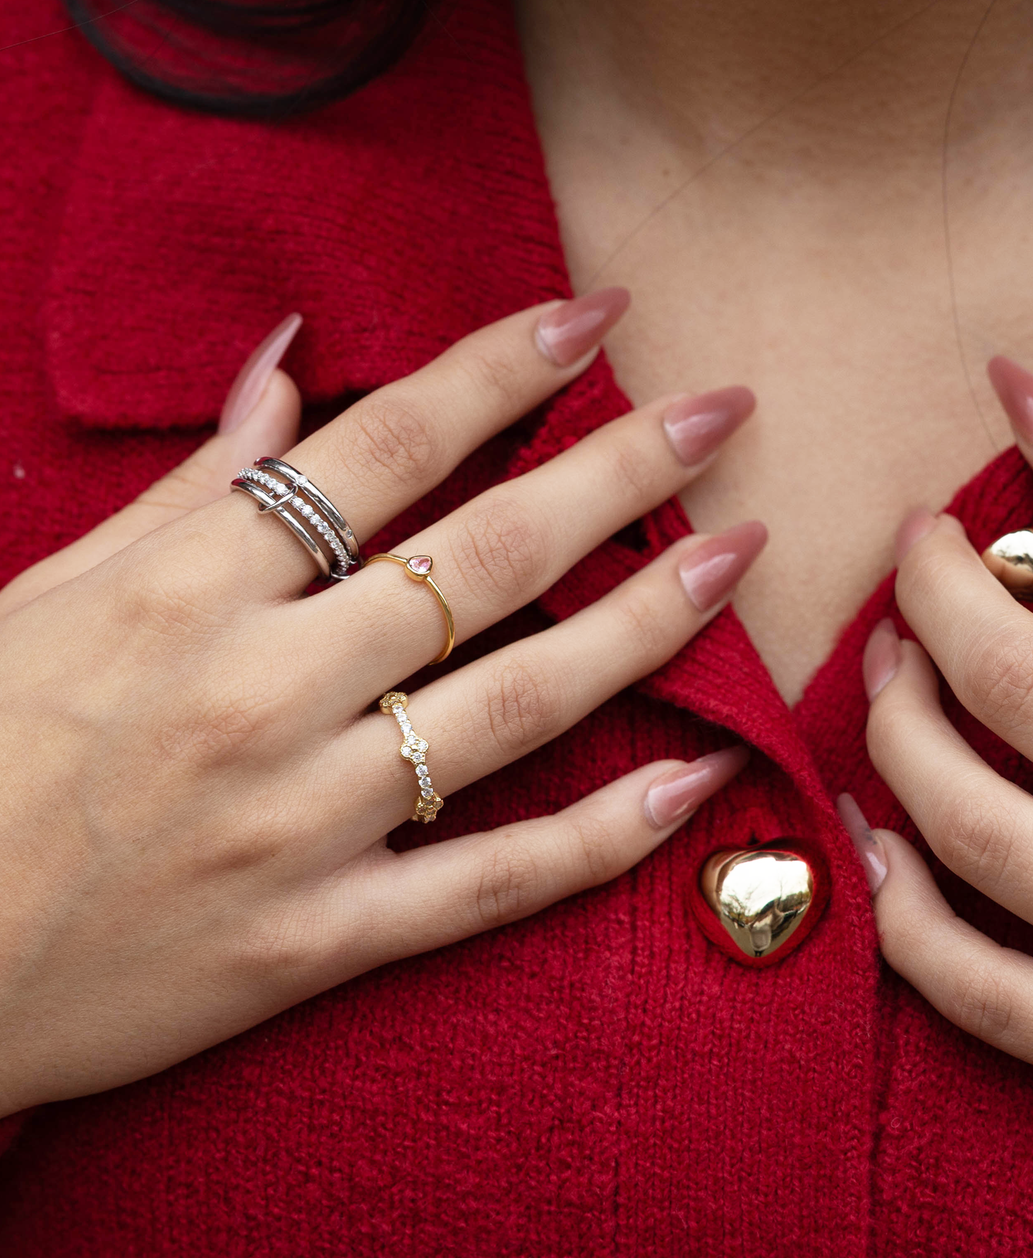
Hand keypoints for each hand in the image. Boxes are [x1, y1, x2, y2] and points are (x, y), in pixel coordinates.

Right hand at [0, 291, 760, 1116]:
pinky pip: (489, 881)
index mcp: (187, 588)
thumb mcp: (48, 594)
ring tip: (738, 556)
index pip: (381, 446)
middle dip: (617, 470)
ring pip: (517, 706)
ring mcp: (299, 820)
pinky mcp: (315, 939)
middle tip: (720, 412)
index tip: (595, 318)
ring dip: (646, 624)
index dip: (501, 371)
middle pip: (483, 558)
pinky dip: (604, 834)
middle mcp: (261, 690)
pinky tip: (702, 778)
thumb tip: (284, 368)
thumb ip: (186, 488)